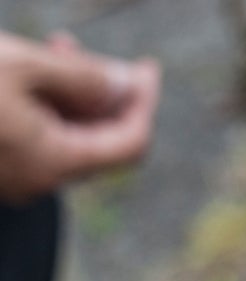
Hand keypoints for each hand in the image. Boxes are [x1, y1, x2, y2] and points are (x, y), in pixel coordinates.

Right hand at [0, 31, 159, 203]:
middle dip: (102, 93)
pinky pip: (33, 139)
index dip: (144, 103)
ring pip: (61, 136)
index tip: (146, 69)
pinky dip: (41, 107)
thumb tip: (127, 85)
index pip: (130, 143)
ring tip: (56, 49)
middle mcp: (36, 181)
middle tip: (87, 49)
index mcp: (53, 164)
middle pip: (96, 140)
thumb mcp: (23, 65)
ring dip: (69, 95)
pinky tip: (29, 73)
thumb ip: (85, 77)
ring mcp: (11, 178)